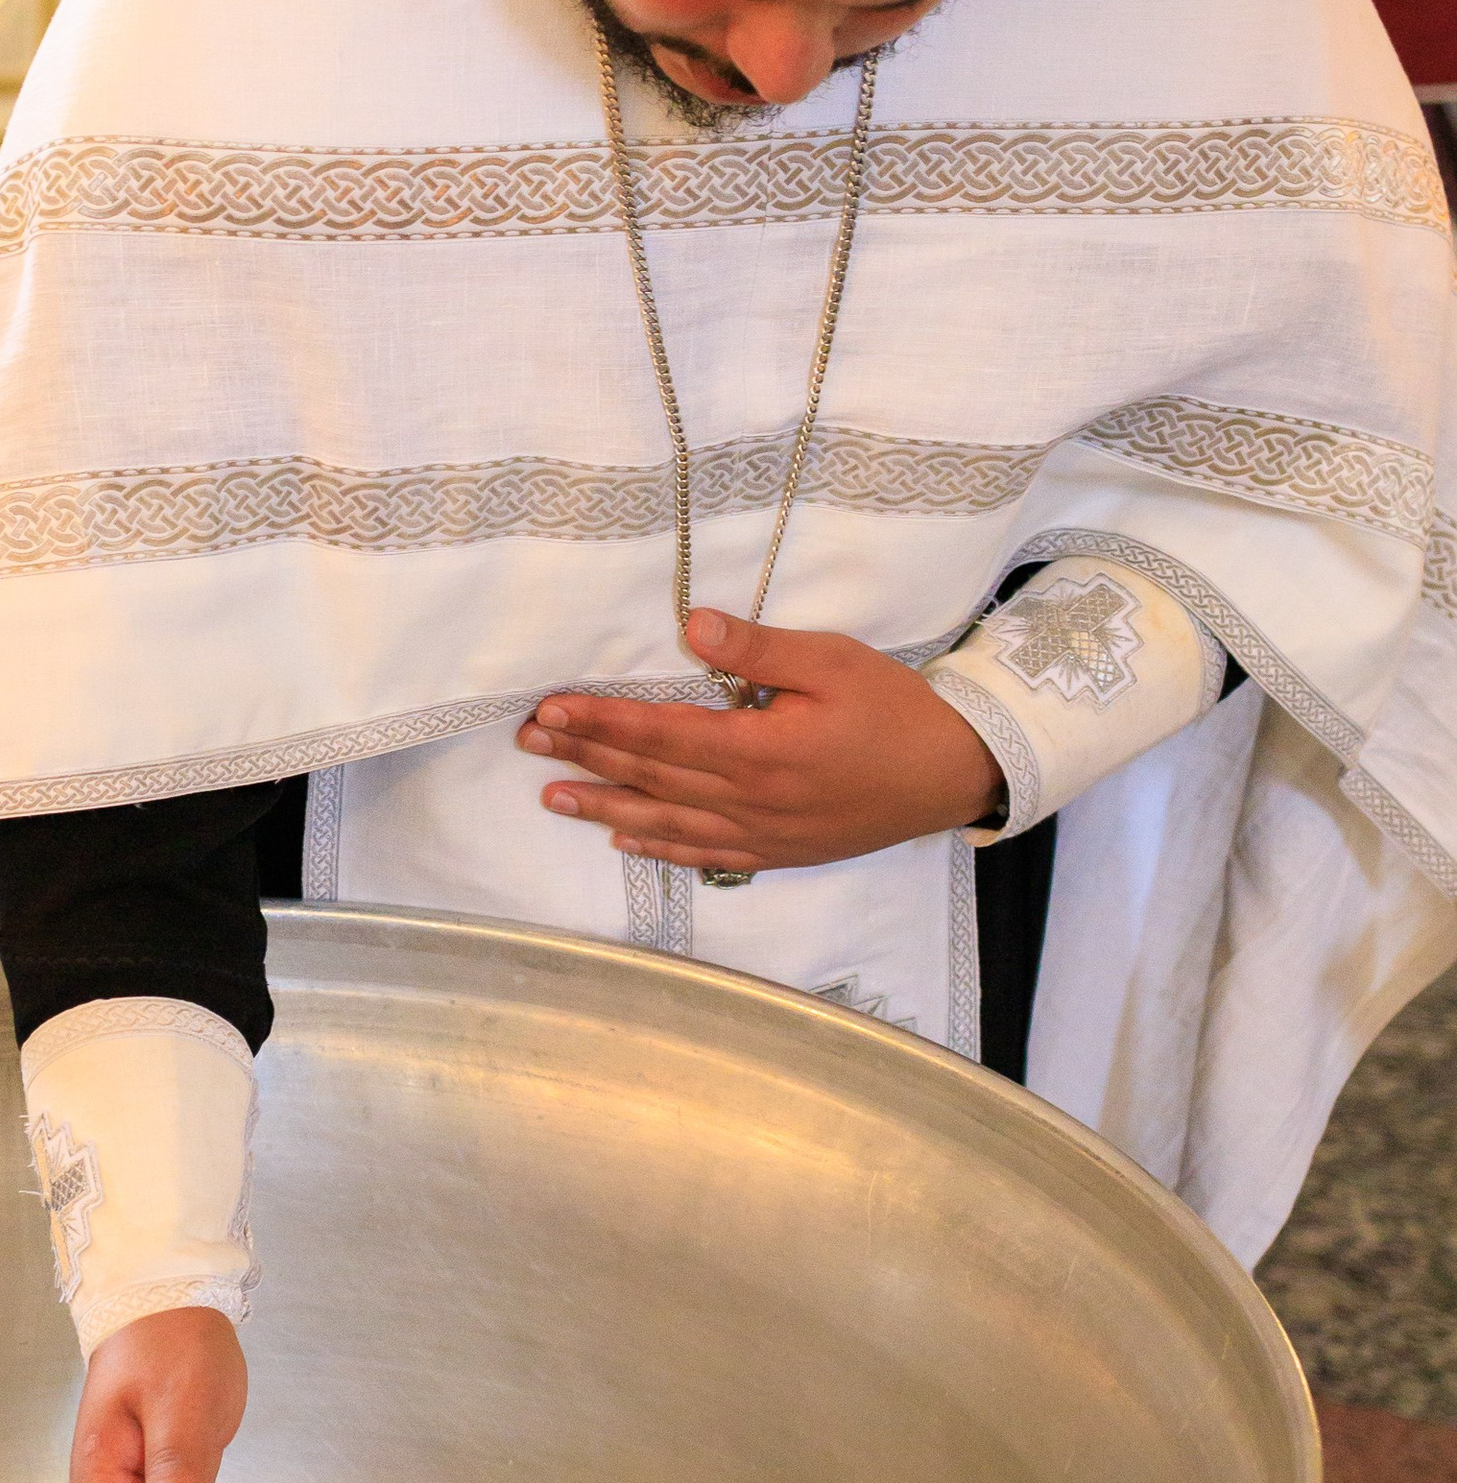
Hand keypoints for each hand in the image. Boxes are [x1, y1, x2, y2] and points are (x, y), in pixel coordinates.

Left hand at [517, 607, 1002, 876]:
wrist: (953, 773)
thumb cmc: (895, 709)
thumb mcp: (833, 661)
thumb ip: (760, 650)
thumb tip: (695, 628)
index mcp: (757, 750)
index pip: (657, 734)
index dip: (598, 722)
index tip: (550, 710)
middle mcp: (749, 800)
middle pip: (649, 777)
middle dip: (584, 758)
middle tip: (529, 744)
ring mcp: (760, 833)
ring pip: (665, 821)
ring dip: (605, 808)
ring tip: (553, 797)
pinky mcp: (777, 851)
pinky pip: (703, 853)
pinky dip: (659, 846)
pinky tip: (625, 838)